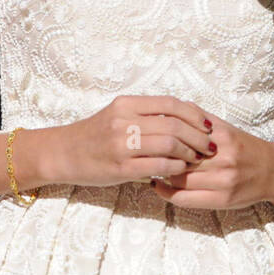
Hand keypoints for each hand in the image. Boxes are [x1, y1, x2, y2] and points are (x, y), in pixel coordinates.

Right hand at [49, 96, 216, 187]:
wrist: (63, 153)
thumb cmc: (95, 134)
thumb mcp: (118, 115)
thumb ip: (146, 114)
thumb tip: (186, 120)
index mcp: (127, 104)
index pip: (170, 104)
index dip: (194, 115)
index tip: (208, 125)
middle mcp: (124, 121)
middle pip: (174, 125)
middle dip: (198, 137)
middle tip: (210, 146)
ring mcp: (122, 145)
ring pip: (169, 145)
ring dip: (190, 153)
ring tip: (197, 158)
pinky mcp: (121, 168)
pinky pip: (158, 166)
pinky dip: (175, 168)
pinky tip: (180, 170)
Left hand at [150, 118, 273, 210]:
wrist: (273, 171)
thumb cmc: (244, 147)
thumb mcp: (226, 128)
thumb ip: (201, 118)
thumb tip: (173, 107)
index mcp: (221, 137)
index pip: (182, 136)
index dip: (162, 137)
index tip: (150, 136)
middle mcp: (223, 158)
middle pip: (179, 157)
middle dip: (159, 156)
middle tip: (145, 153)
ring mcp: (223, 181)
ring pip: (180, 179)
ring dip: (162, 174)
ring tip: (150, 168)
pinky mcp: (222, 200)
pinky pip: (186, 199)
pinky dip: (167, 194)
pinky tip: (159, 186)